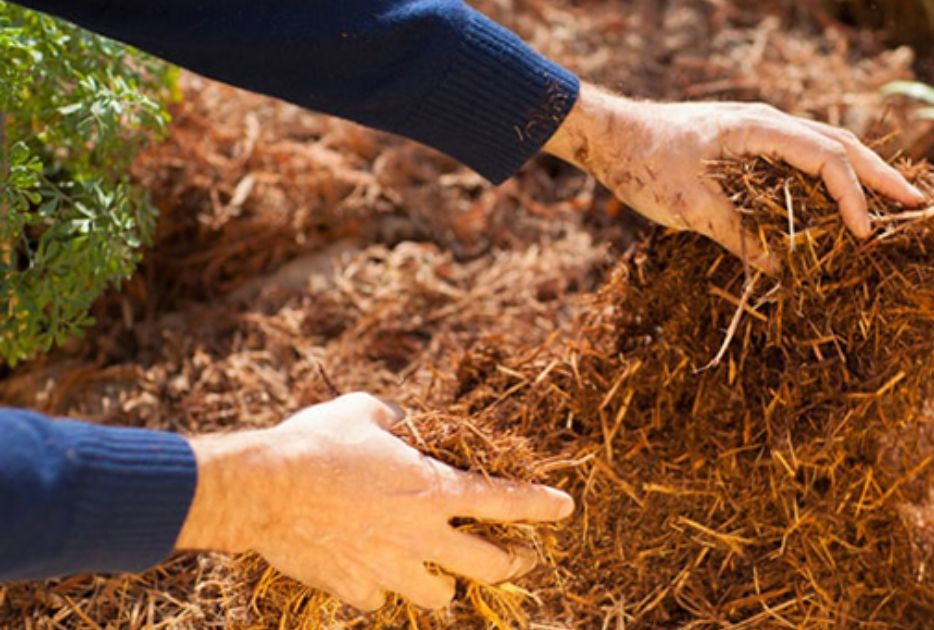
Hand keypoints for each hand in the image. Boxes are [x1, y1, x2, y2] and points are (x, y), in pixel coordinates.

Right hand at [176, 393, 573, 610]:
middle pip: (489, 565)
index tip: (565, 508)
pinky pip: (382, 600)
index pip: (505, 501)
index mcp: (433, 490)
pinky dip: (383, 588)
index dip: (540, 505)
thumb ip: (399, 418)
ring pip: (440, 597)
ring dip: (445, 583)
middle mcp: (421, 536)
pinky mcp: (355, 589)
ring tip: (437, 569)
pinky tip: (372, 571)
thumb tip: (407, 423)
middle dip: (513, 563)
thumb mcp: (365, 411)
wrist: (262, 489)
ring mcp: (390, 569)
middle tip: (518, 557)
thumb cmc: (315, 442)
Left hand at [544, 84, 926, 270]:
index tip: (864, 236)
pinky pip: (800, 158)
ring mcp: (758, 131)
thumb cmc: (644, 162)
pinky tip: (838, 201)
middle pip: (839, 144)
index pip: (825, 158)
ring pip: (824, 147)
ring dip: (858, 174)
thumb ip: (740, 236)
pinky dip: (827, 178)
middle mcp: (767, 123)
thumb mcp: (691, 205)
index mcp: (760, 127)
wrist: (608, 136)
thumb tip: (785, 274)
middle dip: (879, 176)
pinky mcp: (746, 146)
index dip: (850, 198)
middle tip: (917, 204)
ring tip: (892, 200)